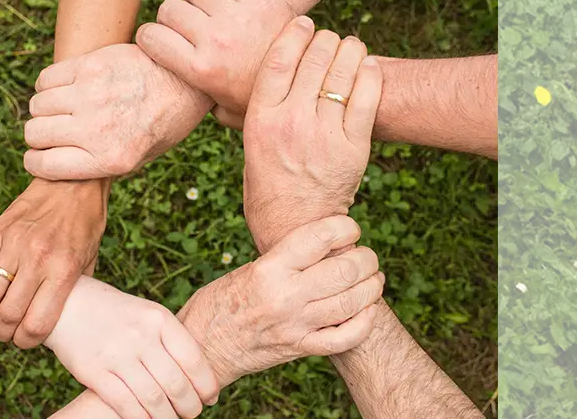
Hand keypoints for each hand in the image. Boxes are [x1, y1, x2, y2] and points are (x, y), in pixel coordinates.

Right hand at [0, 178, 106, 347]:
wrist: (73, 181)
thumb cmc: (85, 224)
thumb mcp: (89, 260)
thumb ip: (72, 290)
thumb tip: (57, 319)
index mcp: (63, 271)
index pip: (36, 323)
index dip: (26, 342)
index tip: (24, 342)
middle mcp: (37, 260)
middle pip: (7, 315)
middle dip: (2, 334)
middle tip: (4, 334)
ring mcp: (14, 245)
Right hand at [23, 44, 212, 179]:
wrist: (186, 81)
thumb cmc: (162, 123)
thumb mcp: (138, 159)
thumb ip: (98, 165)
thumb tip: (55, 165)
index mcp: (110, 159)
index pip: (43, 165)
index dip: (36, 161)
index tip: (41, 156)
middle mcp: (97, 129)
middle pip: (34, 133)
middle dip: (39, 135)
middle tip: (55, 131)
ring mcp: (92, 94)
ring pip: (37, 105)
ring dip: (44, 109)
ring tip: (63, 108)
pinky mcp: (91, 65)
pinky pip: (46, 79)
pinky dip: (48, 85)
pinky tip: (66, 88)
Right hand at [46, 276, 219, 418]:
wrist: (68, 304)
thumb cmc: (116, 314)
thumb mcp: (147, 314)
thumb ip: (170, 341)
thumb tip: (200, 377)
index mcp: (159, 319)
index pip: (194, 360)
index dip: (206, 385)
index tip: (209, 398)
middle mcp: (140, 336)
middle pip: (176, 384)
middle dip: (190, 407)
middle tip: (191, 413)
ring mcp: (116, 354)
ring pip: (154, 399)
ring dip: (168, 417)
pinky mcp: (94, 372)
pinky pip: (125, 404)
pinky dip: (141, 418)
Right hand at [136, 0, 295, 126]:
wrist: (308, 81)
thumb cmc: (263, 99)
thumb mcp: (227, 113)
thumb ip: (201, 105)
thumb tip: (180, 103)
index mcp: (201, 70)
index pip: (150, 37)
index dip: (150, 37)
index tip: (159, 41)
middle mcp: (215, 40)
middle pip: (170, 10)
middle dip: (173, 18)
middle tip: (189, 28)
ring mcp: (238, 16)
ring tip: (211, 12)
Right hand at [176, 216, 383, 383]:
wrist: (203, 346)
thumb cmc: (222, 301)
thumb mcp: (249, 269)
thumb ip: (287, 259)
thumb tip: (329, 245)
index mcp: (269, 269)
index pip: (320, 237)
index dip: (345, 227)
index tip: (350, 228)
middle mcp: (284, 296)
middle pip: (345, 269)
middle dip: (366, 259)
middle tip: (366, 256)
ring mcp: (295, 325)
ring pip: (352, 302)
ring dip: (372, 287)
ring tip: (373, 279)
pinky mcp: (300, 349)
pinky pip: (345, 337)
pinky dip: (364, 322)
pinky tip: (367, 310)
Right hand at [242, 16, 382, 251]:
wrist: (295, 229)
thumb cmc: (268, 188)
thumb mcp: (249, 148)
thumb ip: (253, 115)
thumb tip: (249, 85)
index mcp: (261, 120)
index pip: (279, 60)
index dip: (295, 34)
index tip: (305, 23)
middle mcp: (291, 124)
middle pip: (314, 61)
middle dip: (326, 41)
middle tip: (331, 39)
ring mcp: (324, 136)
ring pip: (342, 74)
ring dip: (350, 52)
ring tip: (352, 47)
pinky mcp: (353, 149)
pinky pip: (366, 100)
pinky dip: (370, 76)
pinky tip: (369, 67)